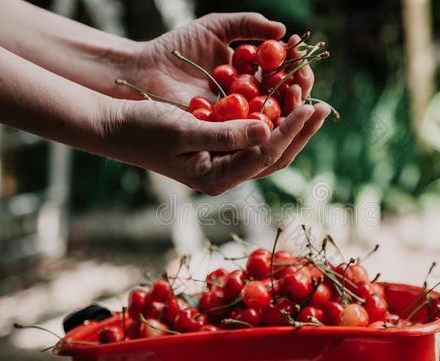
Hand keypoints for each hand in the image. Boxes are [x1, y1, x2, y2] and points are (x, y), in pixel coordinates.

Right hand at [104, 98, 326, 194]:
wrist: (116, 128)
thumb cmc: (143, 129)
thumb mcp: (183, 130)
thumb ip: (225, 134)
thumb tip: (266, 129)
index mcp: (217, 178)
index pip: (264, 154)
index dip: (290, 130)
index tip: (310, 104)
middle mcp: (226, 175)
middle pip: (275, 156)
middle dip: (301, 131)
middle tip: (323, 106)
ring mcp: (224, 164)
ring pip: (269, 148)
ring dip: (291, 126)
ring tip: (312, 102)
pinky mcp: (221, 149)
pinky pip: (255, 137)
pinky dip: (273, 120)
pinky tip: (284, 102)